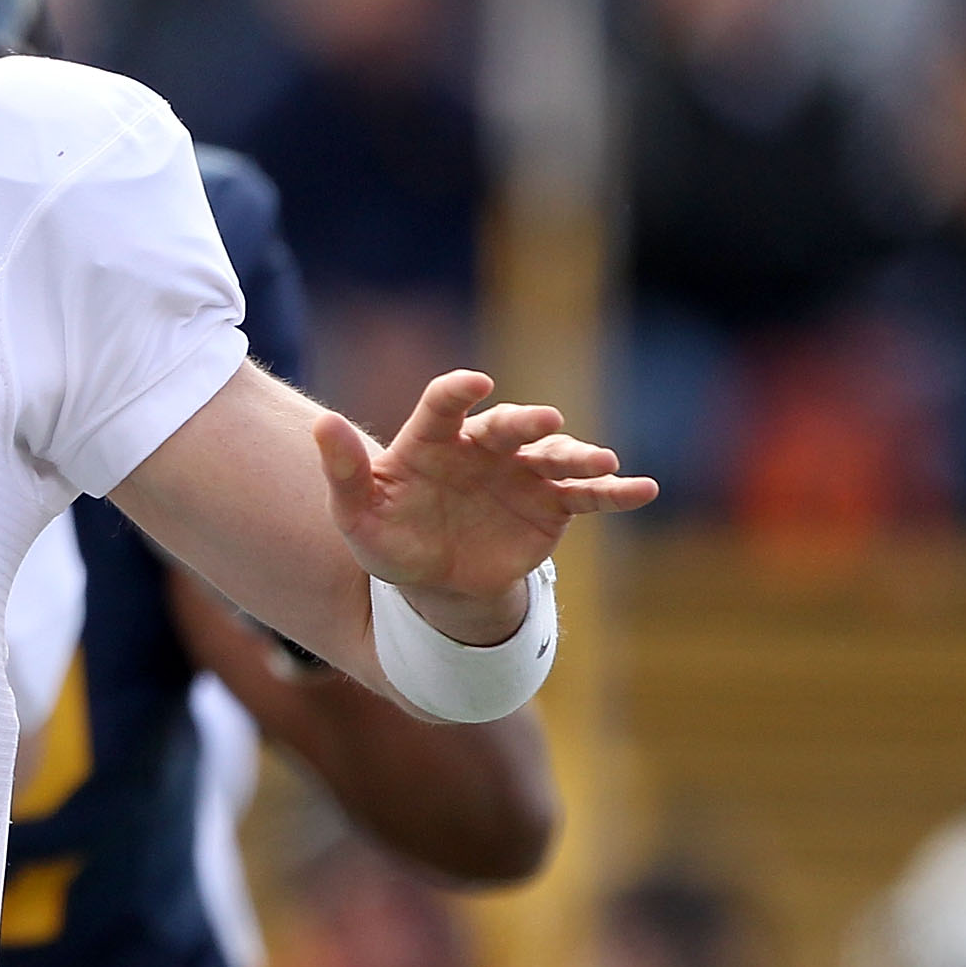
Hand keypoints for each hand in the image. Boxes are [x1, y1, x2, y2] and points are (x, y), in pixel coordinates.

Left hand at [318, 370, 655, 630]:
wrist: (435, 582)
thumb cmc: (389, 539)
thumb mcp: (357, 515)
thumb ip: (343, 471)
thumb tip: (321, 423)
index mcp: (432, 440)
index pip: (443, 405)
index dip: (457, 392)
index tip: (474, 383)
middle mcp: (483, 448)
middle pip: (507, 425)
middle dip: (527, 421)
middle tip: (545, 422)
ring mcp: (522, 473)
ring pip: (554, 457)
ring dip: (580, 456)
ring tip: (602, 463)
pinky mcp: (552, 505)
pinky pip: (587, 496)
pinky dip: (616, 492)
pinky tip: (644, 489)